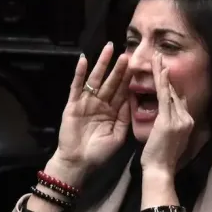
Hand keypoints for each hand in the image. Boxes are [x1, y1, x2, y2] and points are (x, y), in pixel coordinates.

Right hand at [52, 42, 131, 177]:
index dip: (129, 79)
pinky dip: (80, 73)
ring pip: (96, 80)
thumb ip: (124, 118)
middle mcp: (100, 104)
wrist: (79, 162)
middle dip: (118, 68)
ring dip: (102, 64)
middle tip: (127, 53)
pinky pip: (76, 86)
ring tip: (109, 49)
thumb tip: (131, 101)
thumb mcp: (118, 136)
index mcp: (112, 112)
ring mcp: (86, 102)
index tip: (138, 66)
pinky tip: (84, 60)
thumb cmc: (99, 153)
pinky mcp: (73, 104)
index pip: (122, 92)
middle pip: (111, 82)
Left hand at [140, 53, 193, 175]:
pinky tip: (160, 69)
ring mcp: (179, 119)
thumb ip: (174, 123)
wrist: (160, 170)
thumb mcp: (172, 138)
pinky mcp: (168, 120)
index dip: (172, 86)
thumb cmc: (161, 157)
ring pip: (170, 91)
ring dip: (162, 73)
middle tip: (160, 57)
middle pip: (176, 93)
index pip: (179, 100)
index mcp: (187, 123)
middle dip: (167, 75)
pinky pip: (165, 97)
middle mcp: (187, 119)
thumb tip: (174, 112)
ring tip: (157, 57)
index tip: (164, 71)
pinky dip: (162, 82)